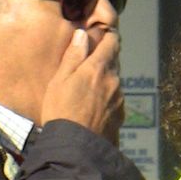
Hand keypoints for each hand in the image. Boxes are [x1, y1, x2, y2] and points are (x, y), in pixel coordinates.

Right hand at [41, 26, 123, 141]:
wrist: (76, 145)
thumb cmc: (61, 110)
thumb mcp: (59, 80)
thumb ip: (73, 56)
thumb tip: (82, 34)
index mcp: (98, 67)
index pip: (112, 41)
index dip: (107, 35)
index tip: (100, 35)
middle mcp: (114, 79)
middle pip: (114, 60)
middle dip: (103, 58)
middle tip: (87, 64)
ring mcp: (119, 97)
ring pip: (114, 79)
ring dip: (105, 79)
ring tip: (88, 90)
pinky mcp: (121, 113)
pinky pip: (115, 97)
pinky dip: (107, 96)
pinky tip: (94, 106)